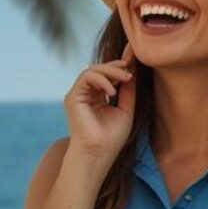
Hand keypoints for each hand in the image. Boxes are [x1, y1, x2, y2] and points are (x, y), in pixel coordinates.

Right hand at [63, 42, 136, 161]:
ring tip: (126, 78)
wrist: (99, 154)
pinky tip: (112, 91)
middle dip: (117, 65)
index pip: (108, 75)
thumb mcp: (126, 109)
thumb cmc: (112, 138)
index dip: (120, 64)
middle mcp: (86, 94)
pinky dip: (101, 79)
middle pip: (100, 69)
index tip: (135, 54)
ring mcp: (78, 95)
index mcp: (98, 97)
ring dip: (111, 70)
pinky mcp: (72, 97)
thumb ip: (127, 90)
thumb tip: (132, 70)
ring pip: (92, 69)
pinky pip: (86, 77)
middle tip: (131, 67)